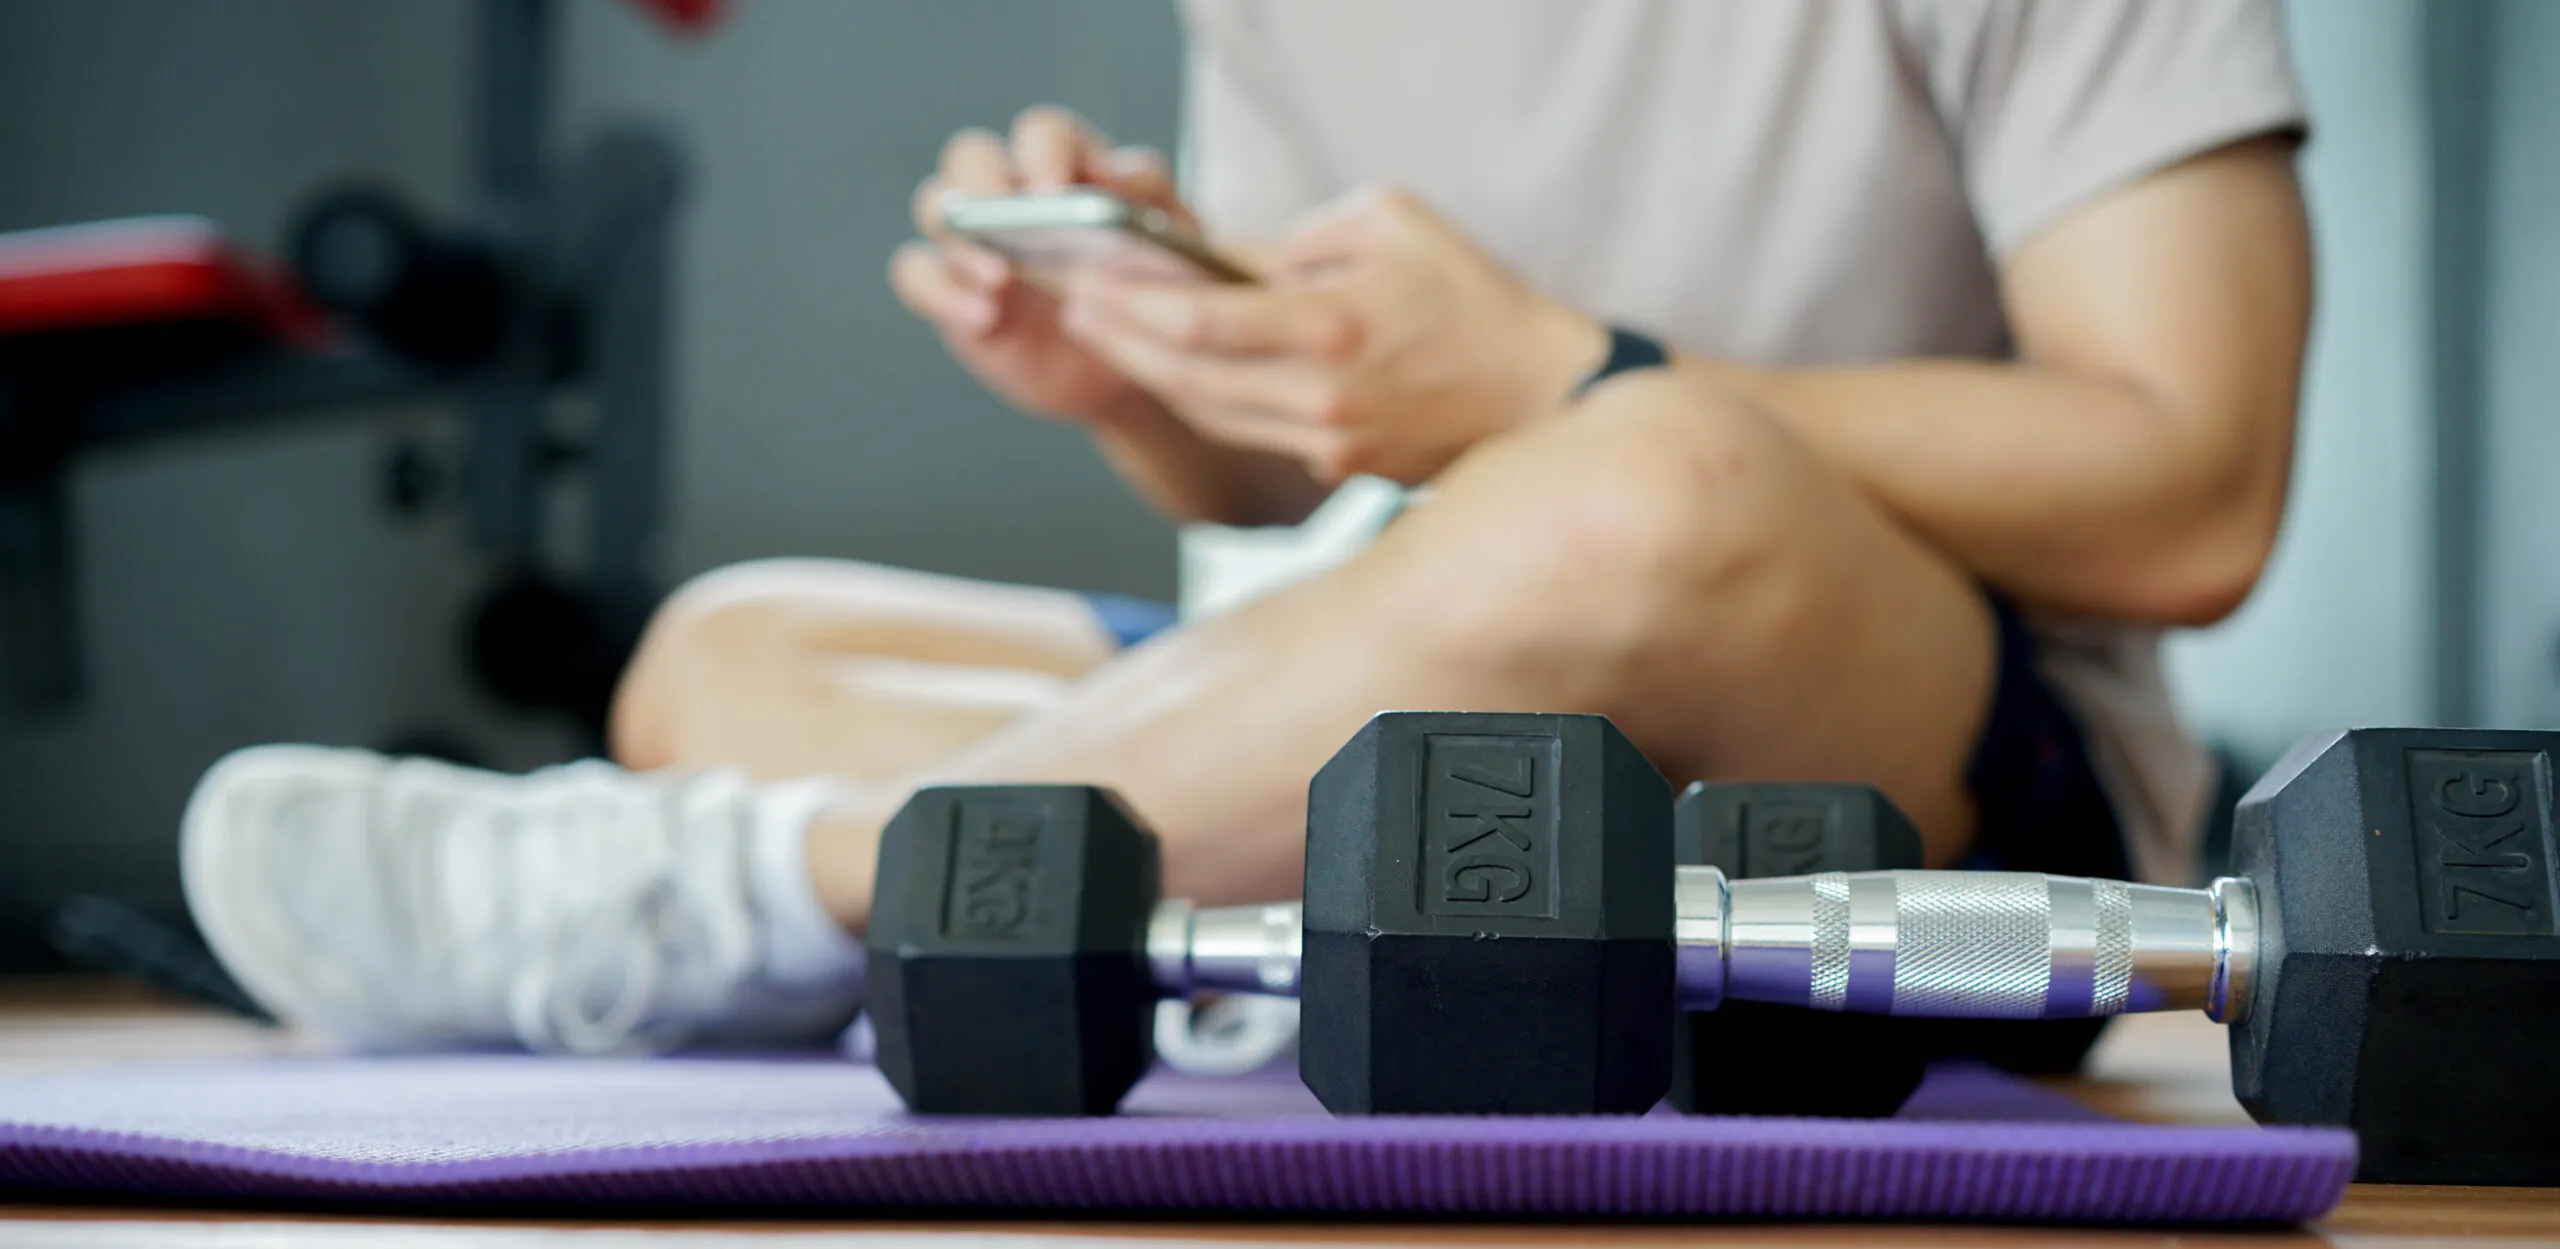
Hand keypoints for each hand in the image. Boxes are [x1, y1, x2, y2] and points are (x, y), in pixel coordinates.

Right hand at [888, 106, 1196, 425]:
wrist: (1126, 373)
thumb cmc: (1150, 295)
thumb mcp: (1171, 245)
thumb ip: (1149, 200)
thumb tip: (1117, 172)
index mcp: (1068, 168)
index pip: (1043, 134)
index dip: (1043, 154)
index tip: (1053, 194)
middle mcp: (1010, 192)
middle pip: (972, 157)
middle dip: (983, 182)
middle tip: (1008, 220)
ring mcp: (974, 238)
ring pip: (934, 206)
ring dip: (960, 238)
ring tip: (1000, 280)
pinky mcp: (948, 289)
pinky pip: (916, 272)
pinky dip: (939, 291)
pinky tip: (982, 319)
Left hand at [1057, 186, 1606, 484]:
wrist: (1540, 393)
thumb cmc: (1471, 297)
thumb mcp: (1390, 224)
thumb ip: (1297, 240)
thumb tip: (1221, 260)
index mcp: (1333, 329)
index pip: (1203, 325)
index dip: (1133, 306)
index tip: (1088, 282)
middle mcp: (1321, 399)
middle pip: (1188, 378)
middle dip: (1120, 343)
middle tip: (1075, 309)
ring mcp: (1326, 443)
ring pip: (1210, 413)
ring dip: (1151, 376)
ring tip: (1109, 336)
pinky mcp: (1335, 467)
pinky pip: (1250, 432)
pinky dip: (1204, 399)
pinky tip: (1176, 368)